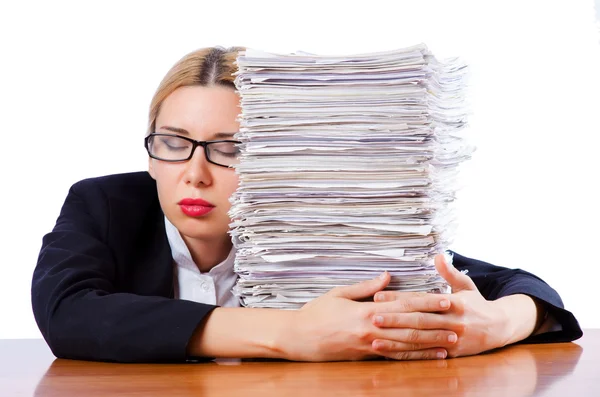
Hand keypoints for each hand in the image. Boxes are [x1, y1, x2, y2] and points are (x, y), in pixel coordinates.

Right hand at [285, 272, 457, 361]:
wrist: (298, 338)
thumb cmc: (316, 312)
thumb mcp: (339, 293)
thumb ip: (365, 286)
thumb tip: (387, 276)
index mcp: (366, 311)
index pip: (404, 306)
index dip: (427, 303)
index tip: (445, 300)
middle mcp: (371, 330)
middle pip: (410, 327)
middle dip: (436, 324)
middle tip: (458, 322)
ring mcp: (369, 346)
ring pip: (406, 345)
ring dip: (430, 344)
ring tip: (451, 341)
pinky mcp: (366, 357)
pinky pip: (394, 358)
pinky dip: (414, 357)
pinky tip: (428, 356)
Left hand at [371, 254, 511, 357]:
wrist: (500, 328)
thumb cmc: (477, 304)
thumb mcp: (465, 285)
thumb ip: (449, 272)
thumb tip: (438, 255)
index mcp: (453, 302)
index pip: (421, 299)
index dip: (399, 298)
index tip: (378, 296)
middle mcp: (452, 321)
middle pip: (418, 320)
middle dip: (394, 319)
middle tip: (372, 316)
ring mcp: (451, 339)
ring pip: (420, 340)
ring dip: (396, 340)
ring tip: (375, 338)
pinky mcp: (450, 354)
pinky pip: (425, 355)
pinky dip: (406, 354)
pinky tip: (390, 353)